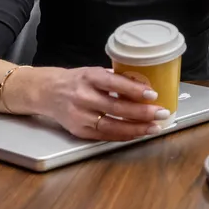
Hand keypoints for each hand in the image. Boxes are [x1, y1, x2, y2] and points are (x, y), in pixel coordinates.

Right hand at [39, 67, 171, 141]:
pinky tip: (137, 133)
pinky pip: (105, 135)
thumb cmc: (76, 80)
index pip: (113, 84)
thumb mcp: (93, 72)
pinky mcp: (78, 130)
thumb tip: (144, 85)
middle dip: (142, 113)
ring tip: (154, 127)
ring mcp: (79, 116)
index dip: (134, 90)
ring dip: (136, 128)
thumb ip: (114, 79)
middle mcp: (83, 97)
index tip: (153, 94)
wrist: (46, 92)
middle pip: (116, 108)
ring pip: (112, 126)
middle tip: (161, 113)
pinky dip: (123, 135)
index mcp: (88, 77)